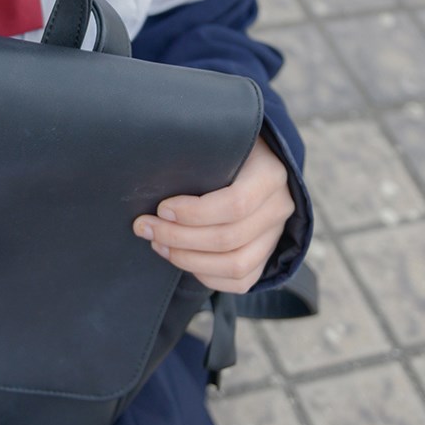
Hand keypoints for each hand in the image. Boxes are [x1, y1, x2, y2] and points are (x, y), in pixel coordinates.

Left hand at [132, 134, 293, 292]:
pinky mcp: (267, 256)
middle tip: (146, 227)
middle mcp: (279, 208)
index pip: (235, 204)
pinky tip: (180, 259)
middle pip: (228, 238)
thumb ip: (198, 158)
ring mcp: (276, 235)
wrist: (254, 164)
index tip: (162, 208)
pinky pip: (240, 281)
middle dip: (178, 237)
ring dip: (188, 260)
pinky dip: (206, 276)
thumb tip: (154, 180)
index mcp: (269, 175)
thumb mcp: (218, 144)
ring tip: (158, 244)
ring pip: (236, 266)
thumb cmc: (225, 151)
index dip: (194, 213)